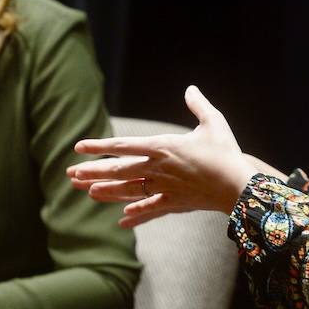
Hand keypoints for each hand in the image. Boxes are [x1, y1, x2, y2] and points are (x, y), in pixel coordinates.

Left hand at [68, 86, 258, 227]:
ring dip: (107, 191)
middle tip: (71, 175)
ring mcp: (164, 188)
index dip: (99, 146)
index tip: (78, 147)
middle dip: (93, 172)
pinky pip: (151, 210)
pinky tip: (122, 219)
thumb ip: (199, 106)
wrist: (238, 185)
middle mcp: (158, 168)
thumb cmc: (226, 152)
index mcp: (163, 147)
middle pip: (118, 170)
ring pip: (129, 190)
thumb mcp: (213, 123)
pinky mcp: (174, 203)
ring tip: (87, 192)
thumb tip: (190, 89)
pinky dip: (136, 214)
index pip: (123, 145)